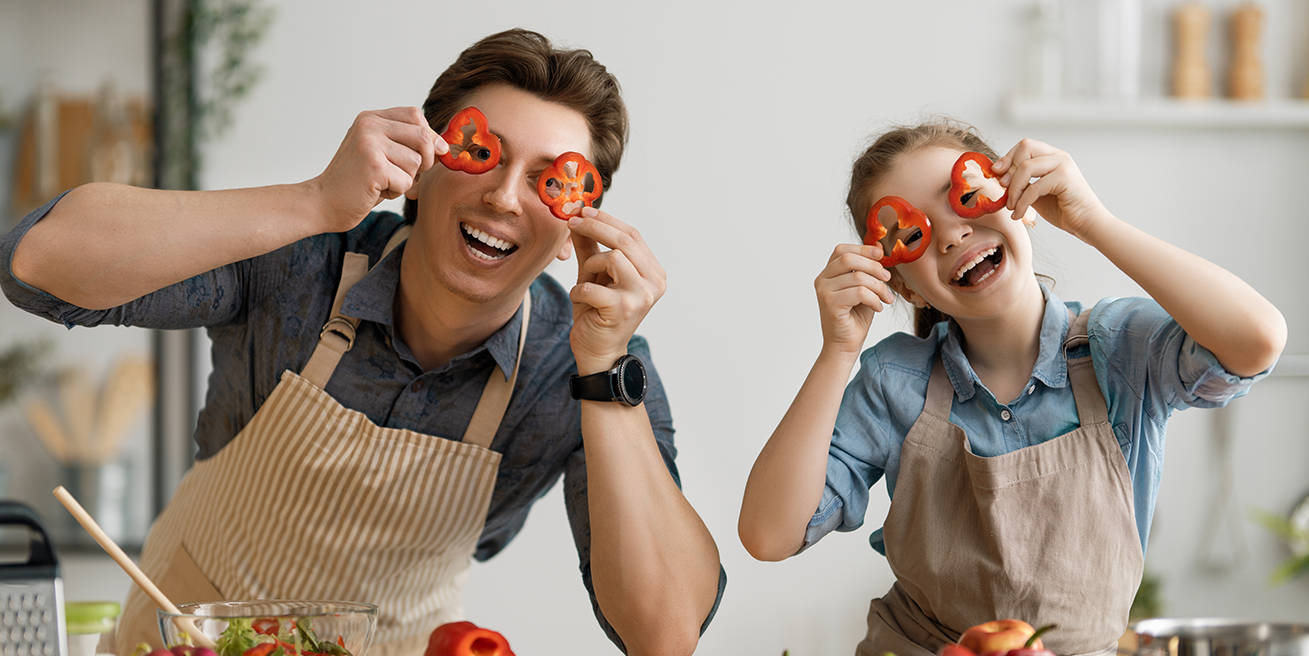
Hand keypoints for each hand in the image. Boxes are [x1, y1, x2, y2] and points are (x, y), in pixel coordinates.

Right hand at [309, 107, 447, 232]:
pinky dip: (396, 191)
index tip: (431, 154)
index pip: (415, 115)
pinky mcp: (373, 165)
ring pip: (416, 162)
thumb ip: (407, 144)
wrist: (322, 202)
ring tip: (382, 182)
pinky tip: (375, 190)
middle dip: (424, 161)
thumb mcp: (381, 154)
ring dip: (406, 180)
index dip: (429, 136)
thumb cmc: (356, 182)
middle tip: (406, 174)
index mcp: (371, 118)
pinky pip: (406, 181)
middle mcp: (369, 125)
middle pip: (423, 136)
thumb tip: (444, 146)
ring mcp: (370, 143)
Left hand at [567, 206, 665, 374]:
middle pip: (625, 241)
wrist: (599, 352)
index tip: (582, 211)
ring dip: (590, 266)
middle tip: (572, 222)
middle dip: (595, 227)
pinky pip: (594, 287)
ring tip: (585, 281)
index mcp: (653, 271)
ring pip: (613, 258)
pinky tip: (580, 300)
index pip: (632, 235)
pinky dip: (579, 291)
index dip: (606, 220)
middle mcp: (654, 283)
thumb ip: (589, 247)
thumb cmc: (598, 313)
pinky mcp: (623, 310)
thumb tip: (577, 217)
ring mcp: (642, 297)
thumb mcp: (593, 275)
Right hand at [815, 243, 895, 358]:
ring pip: (858, 277)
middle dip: (873, 267)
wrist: (845, 345)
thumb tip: (878, 246)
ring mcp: (824, 292)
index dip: (863, 249)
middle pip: (848, 259)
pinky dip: (874, 299)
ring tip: (886, 298)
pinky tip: (878, 307)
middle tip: (887, 278)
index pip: (842, 250)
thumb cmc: (855, 317)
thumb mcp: (865, 288)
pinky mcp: (830, 304)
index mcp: (828, 273)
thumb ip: (868, 269)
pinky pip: (859, 293)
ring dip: (879, 287)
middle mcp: (822, 280)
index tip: (881, 255)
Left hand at [992, 139, 1107, 238]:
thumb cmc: (1062, 209)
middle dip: (1009, 169)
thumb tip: (998, 176)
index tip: (996, 173)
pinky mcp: (1065, 177)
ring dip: (1013, 189)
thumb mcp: (1035, 192)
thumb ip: (1021, 182)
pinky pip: (1034, 187)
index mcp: (1052, 156)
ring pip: (1026, 167)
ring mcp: (1063, 165)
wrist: (1086, 223)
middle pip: (1025, 148)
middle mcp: (1059, 156)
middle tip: (1003, 189)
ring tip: (1012, 206)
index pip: (1025, 146)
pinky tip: (1018, 215)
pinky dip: (1022, 203)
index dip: (1008, 157)